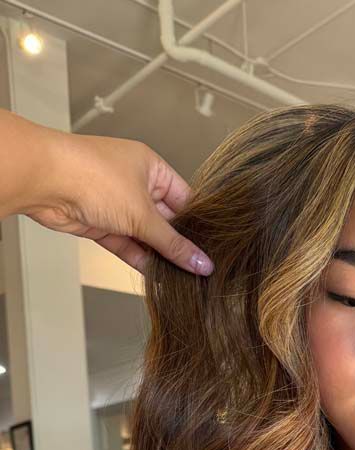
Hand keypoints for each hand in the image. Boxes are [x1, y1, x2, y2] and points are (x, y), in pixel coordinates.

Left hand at [26, 127, 213, 276]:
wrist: (44, 180)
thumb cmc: (91, 175)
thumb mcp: (143, 214)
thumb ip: (173, 244)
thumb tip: (200, 262)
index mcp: (150, 167)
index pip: (184, 199)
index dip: (197, 225)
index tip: (210, 249)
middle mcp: (134, 183)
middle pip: (165, 220)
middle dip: (177, 244)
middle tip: (197, 269)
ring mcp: (116, 204)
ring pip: (145, 235)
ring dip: (158, 255)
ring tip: (180, 277)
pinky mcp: (101, 223)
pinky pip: (127, 244)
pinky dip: (139, 259)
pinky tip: (156, 275)